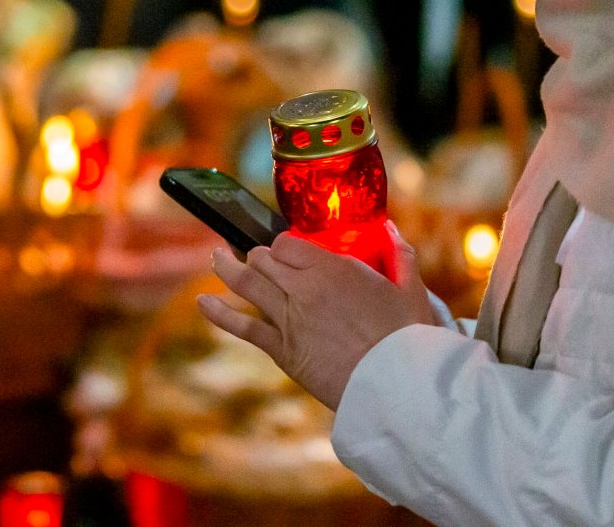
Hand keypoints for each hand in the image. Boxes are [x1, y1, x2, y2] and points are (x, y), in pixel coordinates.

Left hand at [198, 226, 436, 409]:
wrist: (395, 385)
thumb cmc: (408, 339)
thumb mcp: (411, 291)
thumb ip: (400, 255)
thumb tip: (391, 229)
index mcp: (332, 268)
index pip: (287, 243)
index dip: (282, 245)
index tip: (284, 251)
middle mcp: (304, 287)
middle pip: (263, 259)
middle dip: (256, 256)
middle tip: (250, 255)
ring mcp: (289, 318)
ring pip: (247, 283)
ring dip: (226, 267)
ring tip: (215, 258)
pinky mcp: (283, 349)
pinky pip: (243, 326)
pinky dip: (219, 313)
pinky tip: (202, 303)